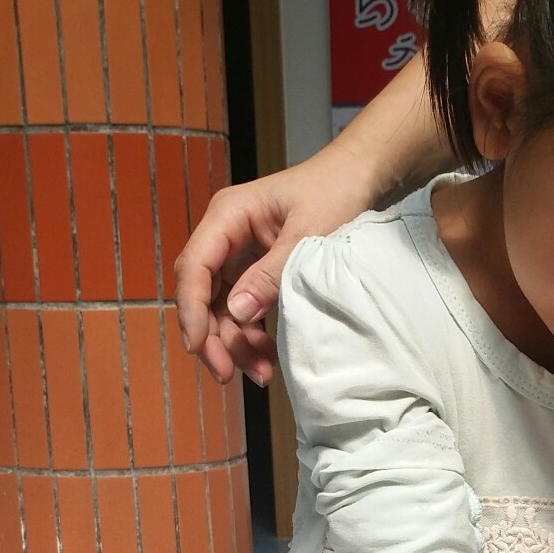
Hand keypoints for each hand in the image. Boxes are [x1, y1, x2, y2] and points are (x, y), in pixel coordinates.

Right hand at [173, 147, 378, 385]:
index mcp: (228, 216)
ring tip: (260, 373)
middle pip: (203, 294)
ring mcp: (240, 255)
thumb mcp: (308, 235)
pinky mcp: (257, 272)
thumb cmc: (335, 193)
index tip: (199, 347)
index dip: (192, 310)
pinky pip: (245, 310)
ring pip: (223, 309)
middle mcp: (226, 236)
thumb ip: (272, 274)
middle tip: (227, 373)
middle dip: (212, 337)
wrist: (361, 179)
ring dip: (235, 342)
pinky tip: (267, 358)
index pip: (194, 266)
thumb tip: (238, 312)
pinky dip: (253, 335)